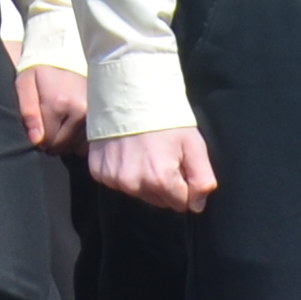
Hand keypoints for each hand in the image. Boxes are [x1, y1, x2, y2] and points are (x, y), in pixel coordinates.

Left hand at [17, 63, 91, 150]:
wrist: (64, 57)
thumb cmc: (40, 74)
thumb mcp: (25, 85)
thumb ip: (28, 112)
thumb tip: (36, 139)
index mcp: (59, 104)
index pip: (47, 140)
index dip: (39, 138)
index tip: (37, 126)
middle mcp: (80, 110)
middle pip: (62, 146)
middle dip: (52, 142)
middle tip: (47, 125)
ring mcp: (94, 114)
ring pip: (75, 147)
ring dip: (65, 142)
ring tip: (59, 123)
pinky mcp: (102, 116)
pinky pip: (87, 142)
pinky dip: (78, 140)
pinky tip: (72, 127)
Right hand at [90, 127, 217, 211]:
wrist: (130, 93)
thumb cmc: (166, 118)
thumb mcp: (193, 144)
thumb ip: (201, 178)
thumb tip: (197, 205)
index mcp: (160, 180)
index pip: (180, 203)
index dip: (184, 186)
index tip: (179, 164)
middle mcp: (134, 185)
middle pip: (158, 200)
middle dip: (164, 184)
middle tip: (162, 155)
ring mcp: (113, 179)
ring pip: (137, 192)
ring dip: (143, 179)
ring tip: (144, 152)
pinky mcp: (98, 171)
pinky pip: (116, 182)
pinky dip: (123, 171)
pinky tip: (127, 151)